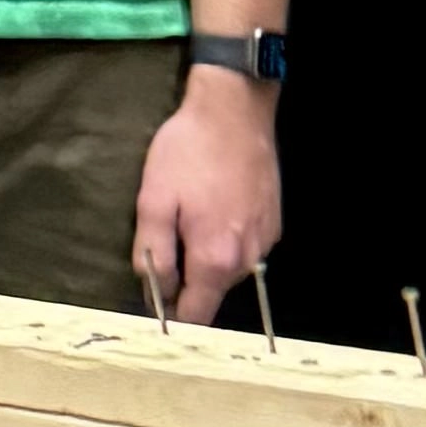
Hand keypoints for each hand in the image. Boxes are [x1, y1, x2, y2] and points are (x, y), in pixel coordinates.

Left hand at [132, 73, 281, 324]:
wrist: (234, 112)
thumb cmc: (188, 153)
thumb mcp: (154, 201)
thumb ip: (153, 254)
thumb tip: (155, 292)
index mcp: (216, 259)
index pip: (196, 314)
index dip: (171, 314)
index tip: (152, 302)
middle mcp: (248, 259)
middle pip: (211, 292)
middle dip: (186, 281)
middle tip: (163, 247)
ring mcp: (266, 241)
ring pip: (228, 271)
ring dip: (205, 258)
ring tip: (186, 220)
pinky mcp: (273, 224)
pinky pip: (244, 249)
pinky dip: (225, 240)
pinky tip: (210, 209)